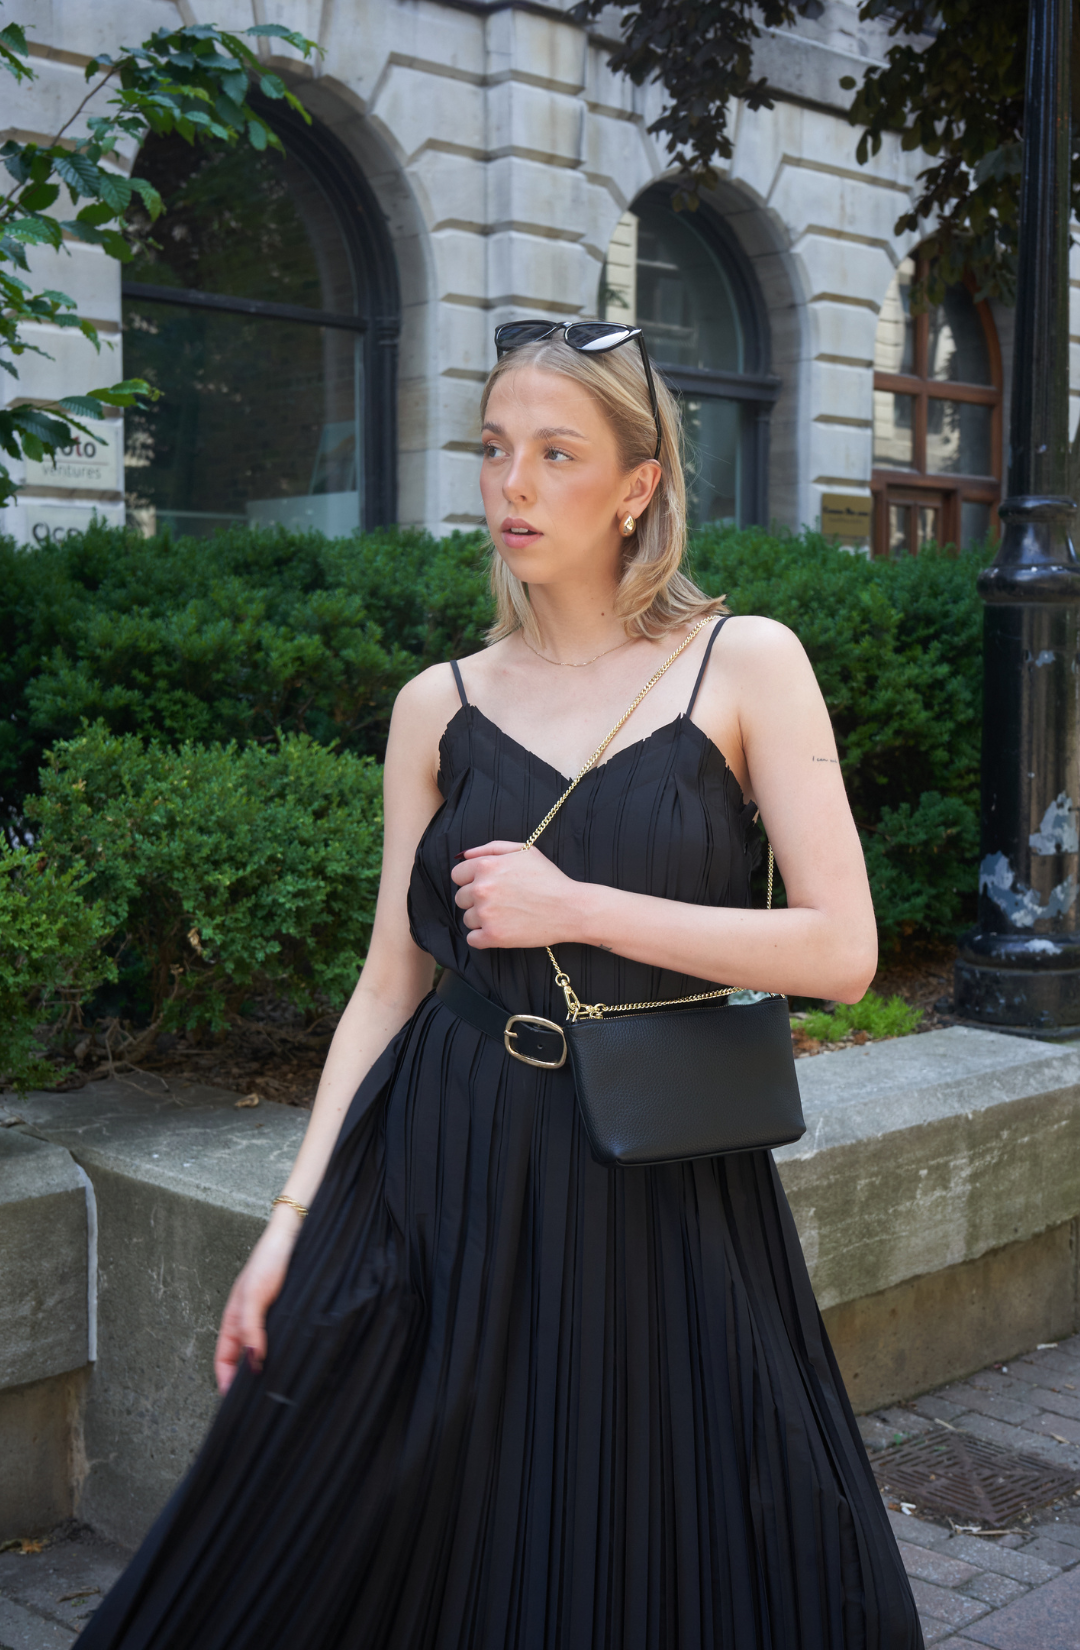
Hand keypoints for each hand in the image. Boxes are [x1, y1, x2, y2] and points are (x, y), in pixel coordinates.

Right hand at [214, 1209, 299, 1393]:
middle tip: (258, 1401)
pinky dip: (281, 1353)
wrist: (295, 1236)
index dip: (226, 1380)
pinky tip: (291, 1361)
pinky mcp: (286, 1314)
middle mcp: (249, 1322)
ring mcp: (268, 1319)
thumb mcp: (254, 1296)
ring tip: (275, 1385)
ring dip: (265, 1367)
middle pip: (243, 1359)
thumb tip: (252, 1362)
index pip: (224, 1359)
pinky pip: (280, 1341)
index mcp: (234, 1319)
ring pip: (262, 1352)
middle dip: (246, 1379)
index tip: (234, 1401)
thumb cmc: (269, 1259)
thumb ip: (251, 1328)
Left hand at [450, 840, 578, 948]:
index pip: (457, 875)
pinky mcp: (493, 936)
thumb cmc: (549, 878)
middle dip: (477, 900)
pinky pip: (473, 939)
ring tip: (506, 915)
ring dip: (482, 919)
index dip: (471, 881)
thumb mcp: (524, 851)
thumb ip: (491, 848)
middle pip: (461, 898)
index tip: (488, 887)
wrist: (569, 908)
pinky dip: (484, 938)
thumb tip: (463, 855)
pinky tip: (502, 930)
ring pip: (467, 919)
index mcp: (486, 866)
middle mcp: (481, 889)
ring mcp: (486, 914)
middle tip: (501, 902)